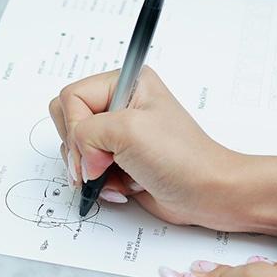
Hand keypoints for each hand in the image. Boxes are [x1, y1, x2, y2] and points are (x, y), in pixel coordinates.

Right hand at [48, 67, 276, 234]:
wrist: (208, 193)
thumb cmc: (182, 157)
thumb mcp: (128, 131)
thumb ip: (86, 133)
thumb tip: (79, 158)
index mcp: (126, 83)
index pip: (72, 97)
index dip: (77, 128)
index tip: (99, 150)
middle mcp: (120, 105)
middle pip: (68, 121)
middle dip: (81, 150)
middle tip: (102, 164)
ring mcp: (119, 135)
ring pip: (75, 148)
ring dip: (92, 170)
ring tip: (119, 176)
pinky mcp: (119, 160)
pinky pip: (88, 170)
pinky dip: (100, 183)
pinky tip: (124, 187)